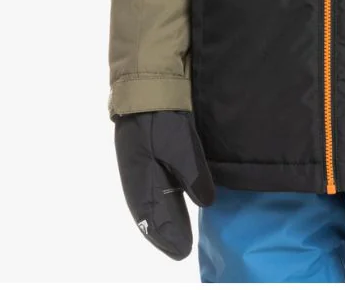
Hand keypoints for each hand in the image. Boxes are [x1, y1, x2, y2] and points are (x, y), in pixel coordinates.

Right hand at [113, 109, 215, 259]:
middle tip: (182, 250)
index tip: (183, 251)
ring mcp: (139, 169)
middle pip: (152, 216)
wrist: (146, 93)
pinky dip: (162, 203)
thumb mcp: (183, 150)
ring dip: (164, 220)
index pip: (155, 220)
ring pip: (152, 203)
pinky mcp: (145, 158)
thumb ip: (195, 179)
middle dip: (166, 233)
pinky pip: (152, 190)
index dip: (169, 236)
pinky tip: (171, 204)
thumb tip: (206, 203)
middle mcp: (138, 181)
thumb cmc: (163, 124)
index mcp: (142, 185)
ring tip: (177, 235)